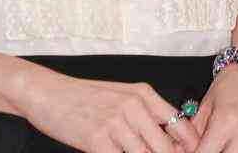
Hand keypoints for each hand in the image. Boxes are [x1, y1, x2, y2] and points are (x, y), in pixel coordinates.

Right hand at [13, 63, 202, 152]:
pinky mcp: (98, 140)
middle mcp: (134, 106)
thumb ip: (145, 115)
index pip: (181, 128)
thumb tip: (169, 143)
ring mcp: (116, 123)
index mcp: (143, 94)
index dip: (190, 149)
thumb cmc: (83, 97)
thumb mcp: (120, 96)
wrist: (47, 92)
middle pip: (166, 149)